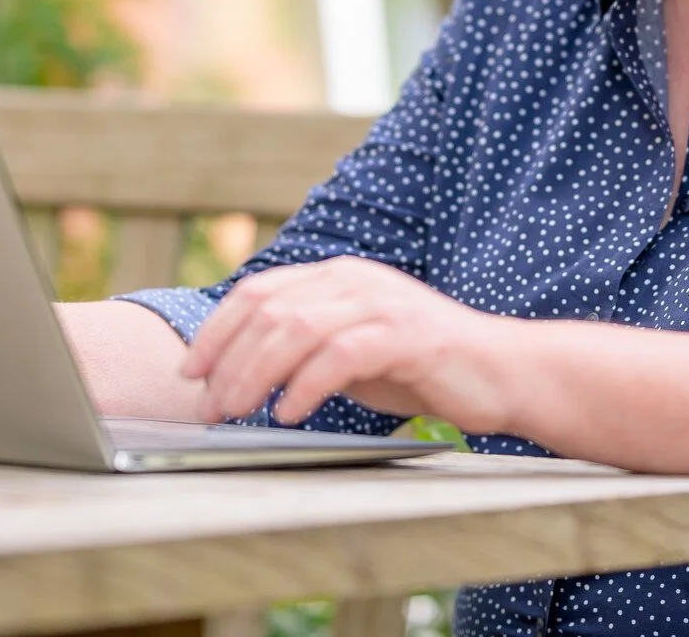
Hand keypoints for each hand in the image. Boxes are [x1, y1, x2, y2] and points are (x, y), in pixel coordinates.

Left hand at [183, 257, 514, 428]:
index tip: (189, 373)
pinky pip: (339, 356)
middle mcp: (353, 278)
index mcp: (335, 275)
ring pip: (295, 329)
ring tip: (236, 412)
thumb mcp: (349, 348)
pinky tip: (290, 413)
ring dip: (255, 375)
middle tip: (208, 406)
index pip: (257, 292)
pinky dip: (305, 386)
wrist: (499, 371)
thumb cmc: (419, 367)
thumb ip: (303, 347)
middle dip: (227, 361)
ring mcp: (380, 302)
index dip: (215, 332)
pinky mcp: (405, 335)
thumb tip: (236, 374)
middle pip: (267, 310)